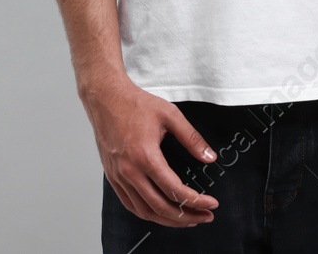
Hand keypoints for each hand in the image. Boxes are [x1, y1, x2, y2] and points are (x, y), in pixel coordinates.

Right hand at [81, 73, 220, 226]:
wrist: (106, 99)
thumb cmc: (135, 104)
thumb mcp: (170, 115)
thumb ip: (192, 138)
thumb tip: (210, 158)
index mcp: (145, 157)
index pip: (175, 190)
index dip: (196, 201)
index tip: (211, 204)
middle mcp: (130, 171)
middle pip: (161, 208)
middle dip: (187, 217)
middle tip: (205, 217)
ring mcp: (119, 176)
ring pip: (144, 211)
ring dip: (167, 220)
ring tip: (187, 219)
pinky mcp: (113, 177)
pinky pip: (130, 204)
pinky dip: (147, 214)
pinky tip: (161, 212)